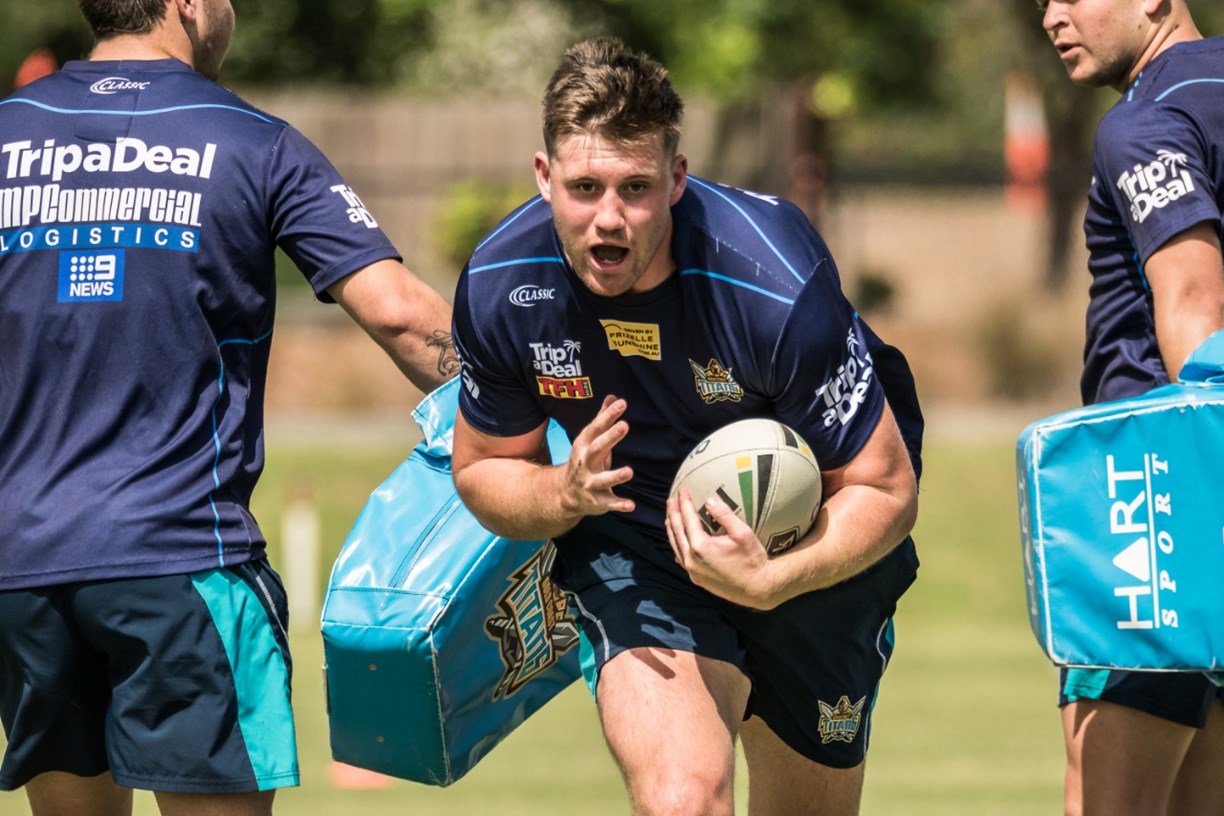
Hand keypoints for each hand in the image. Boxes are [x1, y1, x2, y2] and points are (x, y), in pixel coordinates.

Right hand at [560, 395, 634, 517]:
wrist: (565, 494)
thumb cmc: (585, 461)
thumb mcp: (591, 440)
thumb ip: (603, 420)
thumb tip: (614, 396)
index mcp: (584, 446)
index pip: (596, 428)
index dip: (608, 415)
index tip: (622, 403)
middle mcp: (584, 464)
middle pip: (596, 449)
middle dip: (610, 438)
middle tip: (625, 425)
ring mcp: (590, 483)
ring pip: (602, 480)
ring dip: (615, 476)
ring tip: (629, 471)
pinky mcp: (597, 501)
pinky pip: (609, 503)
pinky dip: (619, 505)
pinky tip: (632, 505)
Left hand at [665, 488, 784, 609]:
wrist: (757, 589)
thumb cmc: (752, 560)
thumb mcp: (742, 533)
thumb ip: (724, 515)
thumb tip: (709, 501)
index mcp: (700, 546)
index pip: (687, 518)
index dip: (684, 502)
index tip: (682, 490)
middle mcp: (691, 559)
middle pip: (677, 531)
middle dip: (673, 513)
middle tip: (671, 499)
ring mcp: (692, 571)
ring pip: (676, 545)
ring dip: (672, 529)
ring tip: (670, 516)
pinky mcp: (696, 578)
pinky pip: (681, 558)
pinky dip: (677, 545)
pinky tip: (678, 540)